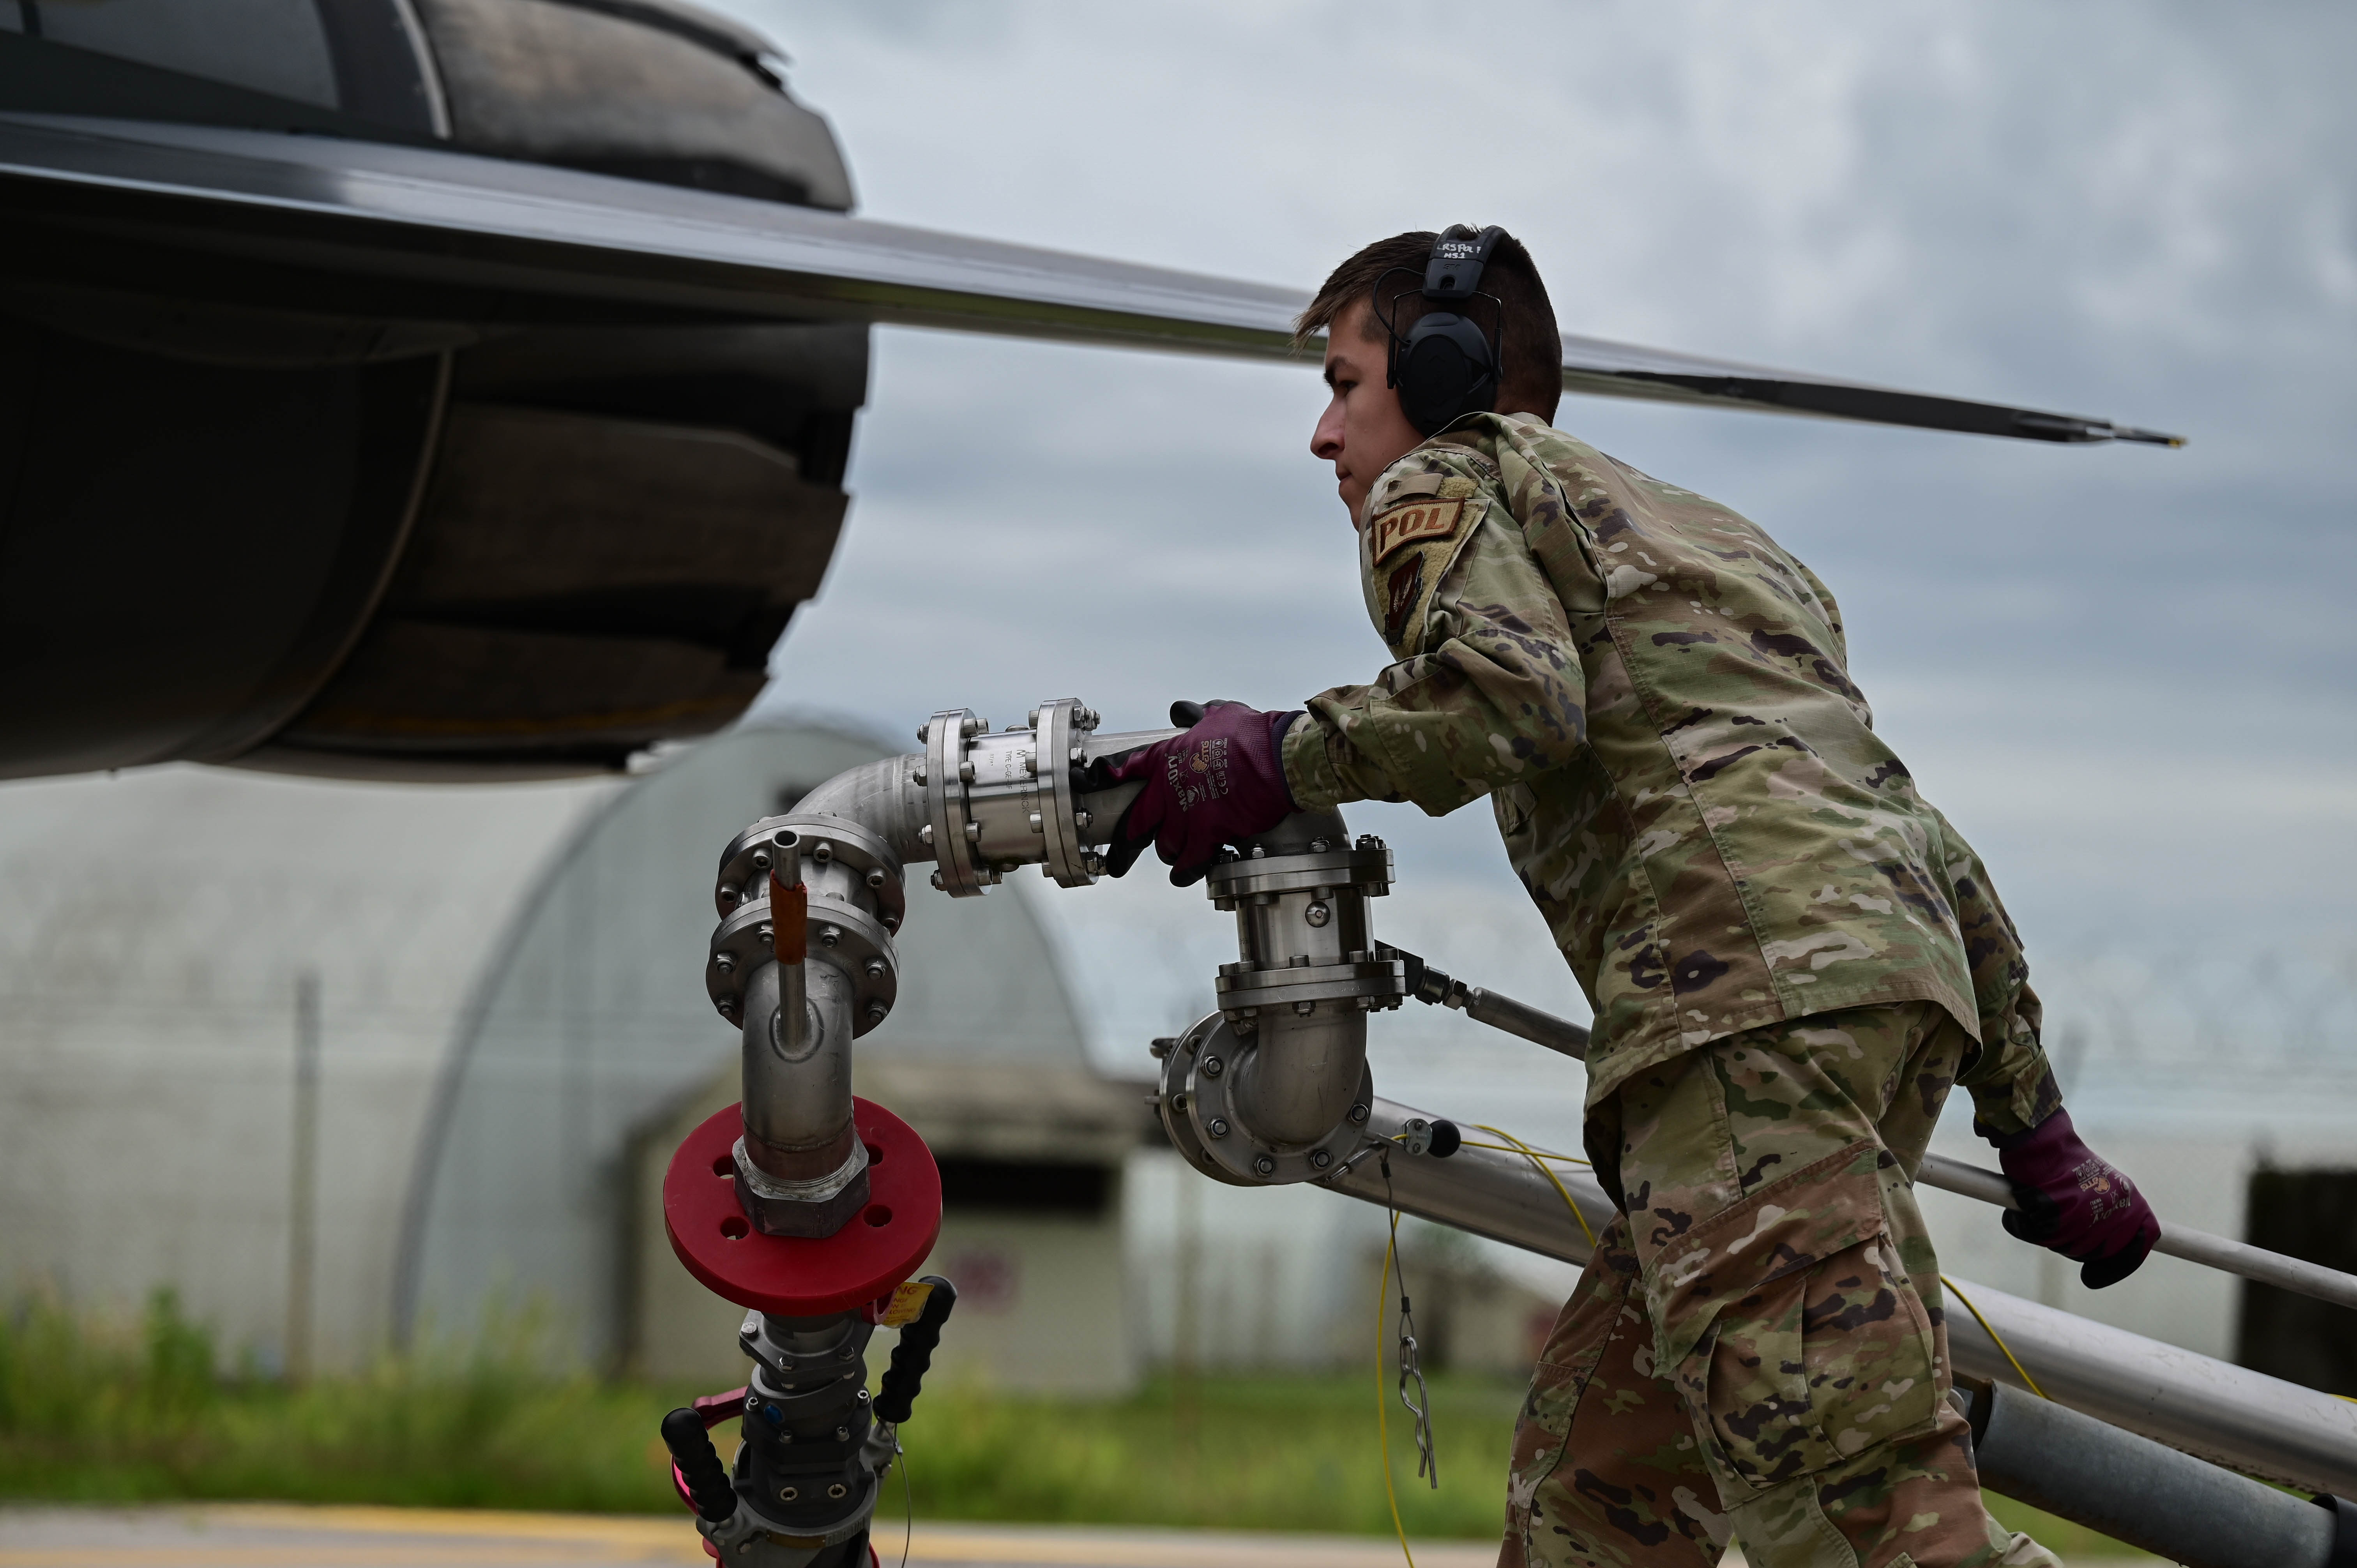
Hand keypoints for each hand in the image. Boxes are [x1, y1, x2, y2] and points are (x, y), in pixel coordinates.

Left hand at [1092, 700, 1302, 884]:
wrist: (1279, 757)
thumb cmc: (1253, 734)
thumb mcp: (1219, 713)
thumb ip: (1196, 715)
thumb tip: (1182, 710)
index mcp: (1169, 757)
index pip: (1130, 768)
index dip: (1111, 777)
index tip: (1098, 783)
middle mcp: (1170, 788)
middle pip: (1136, 822)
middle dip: (1125, 845)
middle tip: (1117, 860)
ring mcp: (1187, 813)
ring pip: (1164, 845)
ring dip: (1169, 852)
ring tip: (1175, 856)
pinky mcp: (1208, 833)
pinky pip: (1189, 862)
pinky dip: (1185, 872)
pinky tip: (1184, 875)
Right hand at [1992, 1108, 2158, 1288]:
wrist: (2037, 1135)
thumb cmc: (2060, 1162)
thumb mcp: (2097, 1187)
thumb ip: (2104, 1218)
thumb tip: (2100, 1260)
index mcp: (2128, 1199)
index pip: (2142, 1241)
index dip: (2122, 1263)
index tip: (2094, 1277)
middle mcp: (2111, 1206)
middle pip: (2094, 1251)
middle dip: (2071, 1246)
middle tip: (2053, 1225)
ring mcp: (2083, 1209)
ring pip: (2063, 1245)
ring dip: (2044, 1234)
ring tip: (2036, 1210)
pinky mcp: (2053, 1208)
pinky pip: (2035, 1233)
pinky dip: (2021, 1225)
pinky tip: (2020, 1210)